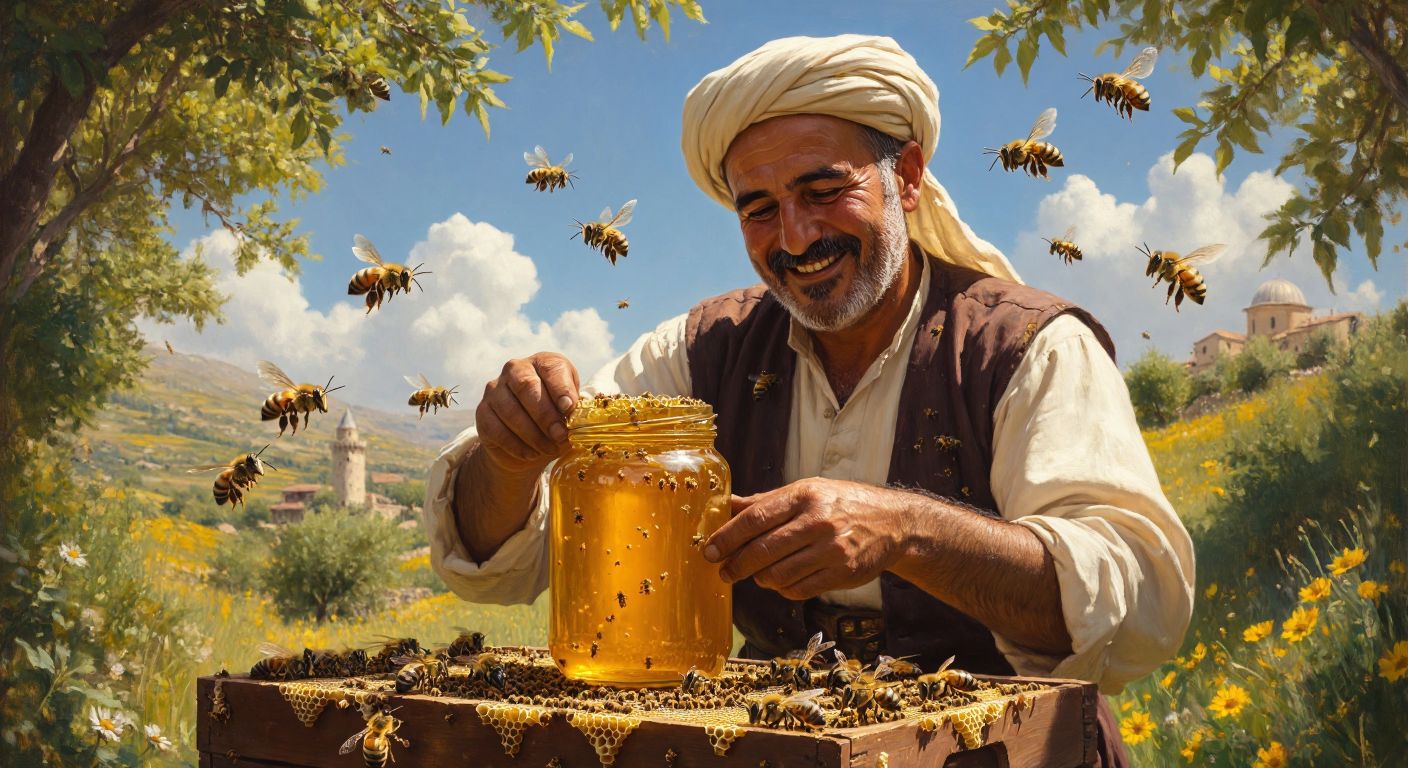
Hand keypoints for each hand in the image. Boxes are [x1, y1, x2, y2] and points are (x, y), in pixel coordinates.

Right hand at [475, 353, 579, 473]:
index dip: (561, 388)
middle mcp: (516, 370)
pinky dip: (516, 445)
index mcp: (543, 363)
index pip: (551, 368)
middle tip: (560, 435)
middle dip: (546, 415)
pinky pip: (497, 429)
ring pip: (510, 410)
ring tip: (549, 448)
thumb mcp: (569, 412)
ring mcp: (495, 390)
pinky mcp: (483, 412)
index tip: (569, 408)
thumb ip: (574, 411)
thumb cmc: (555, 419)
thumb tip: (578, 418)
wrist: (527, 442)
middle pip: (527, 387)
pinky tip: (531, 454)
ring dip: (532, 434)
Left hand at [703, 478, 909, 599]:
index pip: (756, 518)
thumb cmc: (841, 503)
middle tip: (724, 572)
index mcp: (804, 496)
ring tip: (758, 574)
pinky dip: (783, 589)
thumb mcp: (806, 491)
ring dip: (761, 578)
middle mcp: (817, 521)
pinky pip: (798, 589)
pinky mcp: (842, 573)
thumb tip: (726, 505)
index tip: (709, 550)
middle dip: (736, 565)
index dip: (728, 537)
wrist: (892, 523)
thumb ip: (766, 501)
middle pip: (763, 550)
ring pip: (778, 574)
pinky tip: (783, 580)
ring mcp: (831, 550)